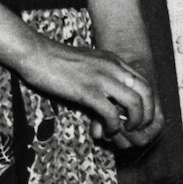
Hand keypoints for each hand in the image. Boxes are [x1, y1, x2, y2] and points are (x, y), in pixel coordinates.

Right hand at [12, 38, 160, 149]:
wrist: (34, 53)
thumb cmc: (56, 60)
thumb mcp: (88, 63)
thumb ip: (103, 74)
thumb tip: (110, 94)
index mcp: (114, 61)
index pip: (144, 82)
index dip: (148, 103)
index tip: (139, 117)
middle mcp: (113, 68)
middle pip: (146, 93)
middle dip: (147, 114)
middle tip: (137, 127)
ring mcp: (101, 79)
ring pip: (135, 103)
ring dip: (134, 122)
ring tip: (124, 130)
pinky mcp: (87, 91)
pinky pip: (112, 113)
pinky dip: (114, 126)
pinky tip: (107, 130)